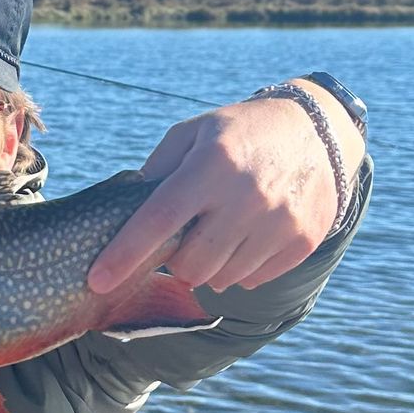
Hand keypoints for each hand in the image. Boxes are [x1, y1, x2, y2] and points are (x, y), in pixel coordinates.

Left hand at [89, 91, 364, 296]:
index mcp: (213, 163)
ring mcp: (280, 221)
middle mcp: (247, 194)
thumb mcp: (193, 133)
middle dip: (176, 262)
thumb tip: (123, 217)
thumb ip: (156, 171)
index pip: (159, 219)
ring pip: (221, 279)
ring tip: (219, 234)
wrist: (317, 132)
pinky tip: (247, 237)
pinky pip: (253, 280)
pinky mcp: (303, 240)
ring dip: (209, 267)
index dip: (124, 254)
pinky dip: (241, 269)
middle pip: (190, 264)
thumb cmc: (239, 133)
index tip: (96, 280)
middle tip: (184, 240)